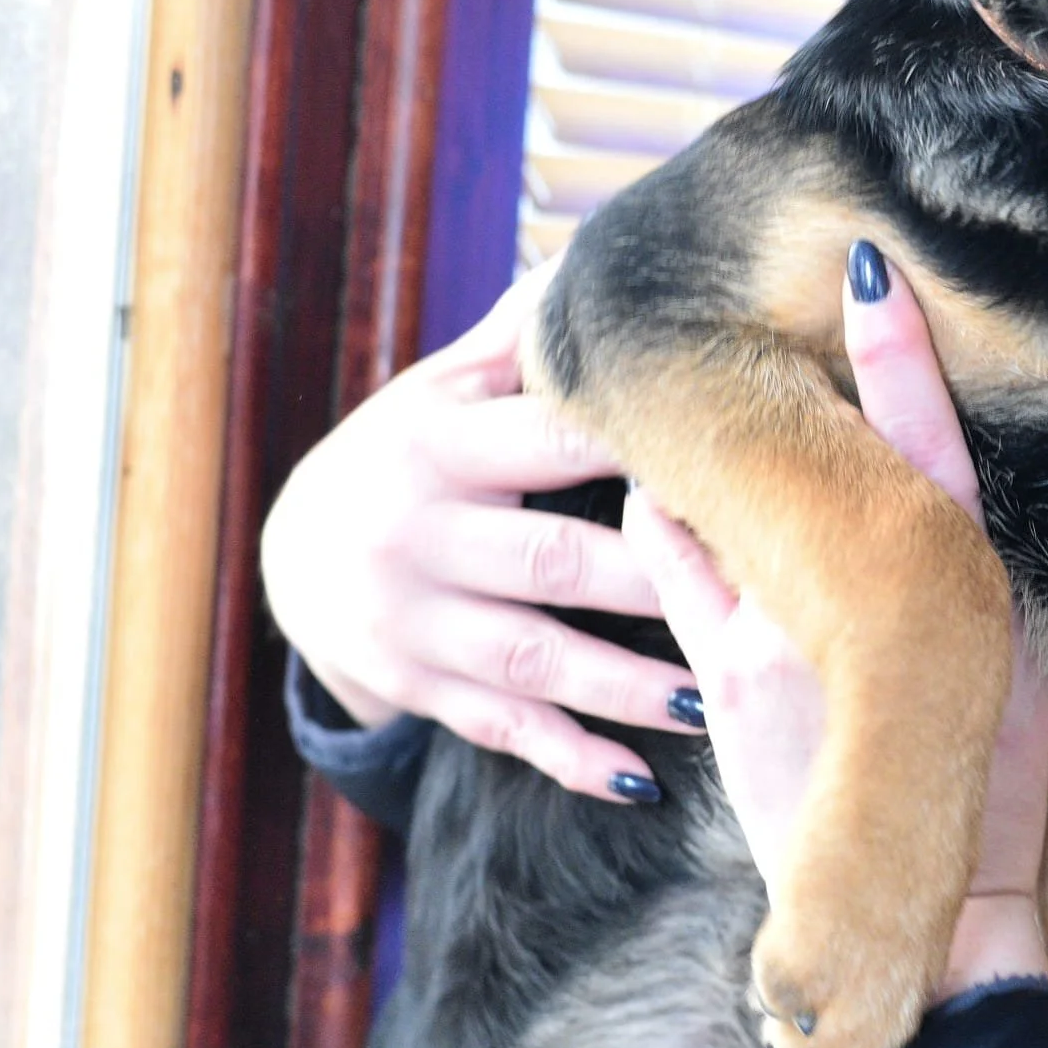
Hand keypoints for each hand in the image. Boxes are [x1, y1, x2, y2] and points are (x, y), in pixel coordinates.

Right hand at [260, 260, 698, 801]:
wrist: (289, 555)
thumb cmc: (402, 455)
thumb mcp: (438, 390)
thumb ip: (514, 340)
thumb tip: (588, 265)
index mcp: (438, 443)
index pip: (552, 440)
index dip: (640, 450)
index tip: (736, 457)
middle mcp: (418, 533)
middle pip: (554, 559)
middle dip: (655, 580)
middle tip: (758, 592)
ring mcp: (412, 621)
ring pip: (534, 657)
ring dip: (626, 686)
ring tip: (712, 703)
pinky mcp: (416, 688)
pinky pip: (500, 728)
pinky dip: (567, 758)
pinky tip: (637, 782)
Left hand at [621, 246, 1047, 1000]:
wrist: (922, 915)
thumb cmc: (986, 793)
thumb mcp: (1022, 678)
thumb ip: (985, 582)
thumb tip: (968, 506)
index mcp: (959, 580)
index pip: (928, 441)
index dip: (899, 350)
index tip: (869, 263)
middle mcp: (871, 593)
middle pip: (816, 450)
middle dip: (780, 368)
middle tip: (727, 295)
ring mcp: (791, 627)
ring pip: (724, 491)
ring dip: (700, 439)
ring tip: (670, 387)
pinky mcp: (727, 673)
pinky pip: (672, 560)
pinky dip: (660, 513)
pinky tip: (647, 483)